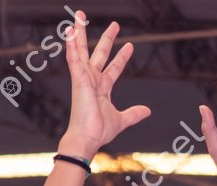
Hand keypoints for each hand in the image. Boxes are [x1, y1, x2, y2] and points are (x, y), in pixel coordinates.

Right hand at [60, 11, 150, 159]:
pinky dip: (71, 44)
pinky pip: (73, 58)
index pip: (114, 68)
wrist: (87, 138)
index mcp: (102, 89)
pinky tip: (69, 30)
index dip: (121, 57)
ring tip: (79, 15)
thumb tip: (147, 111)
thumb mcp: (121, 120)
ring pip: (81, 50)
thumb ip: (133, 114)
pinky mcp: (78, 79)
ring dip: (80, 33)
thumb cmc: (98, 132)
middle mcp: (92, 81)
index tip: (129, 46)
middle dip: (106, 39)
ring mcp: (84, 79)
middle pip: (99, 54)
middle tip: (114, 24)